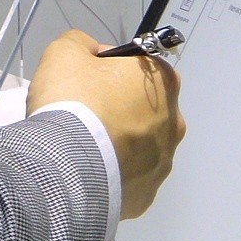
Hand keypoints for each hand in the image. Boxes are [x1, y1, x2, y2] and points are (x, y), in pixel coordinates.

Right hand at [27, 31, 184, 218]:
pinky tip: (87, 173)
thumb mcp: (65, 52)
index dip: (109, 70)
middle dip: (117, 111)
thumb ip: (82, 45)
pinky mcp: (146, 195)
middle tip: (82, 117)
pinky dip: (111, 176)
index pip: (138, 68)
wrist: (65, 164)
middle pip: (142, 110)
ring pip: (138, 148)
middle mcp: (174, 122)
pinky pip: (128, 180)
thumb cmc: (73, 101)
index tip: (86, 82)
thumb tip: (93, 55)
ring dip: (117, 146)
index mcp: (164, 82)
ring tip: (82, 150)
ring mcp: (163, 163)